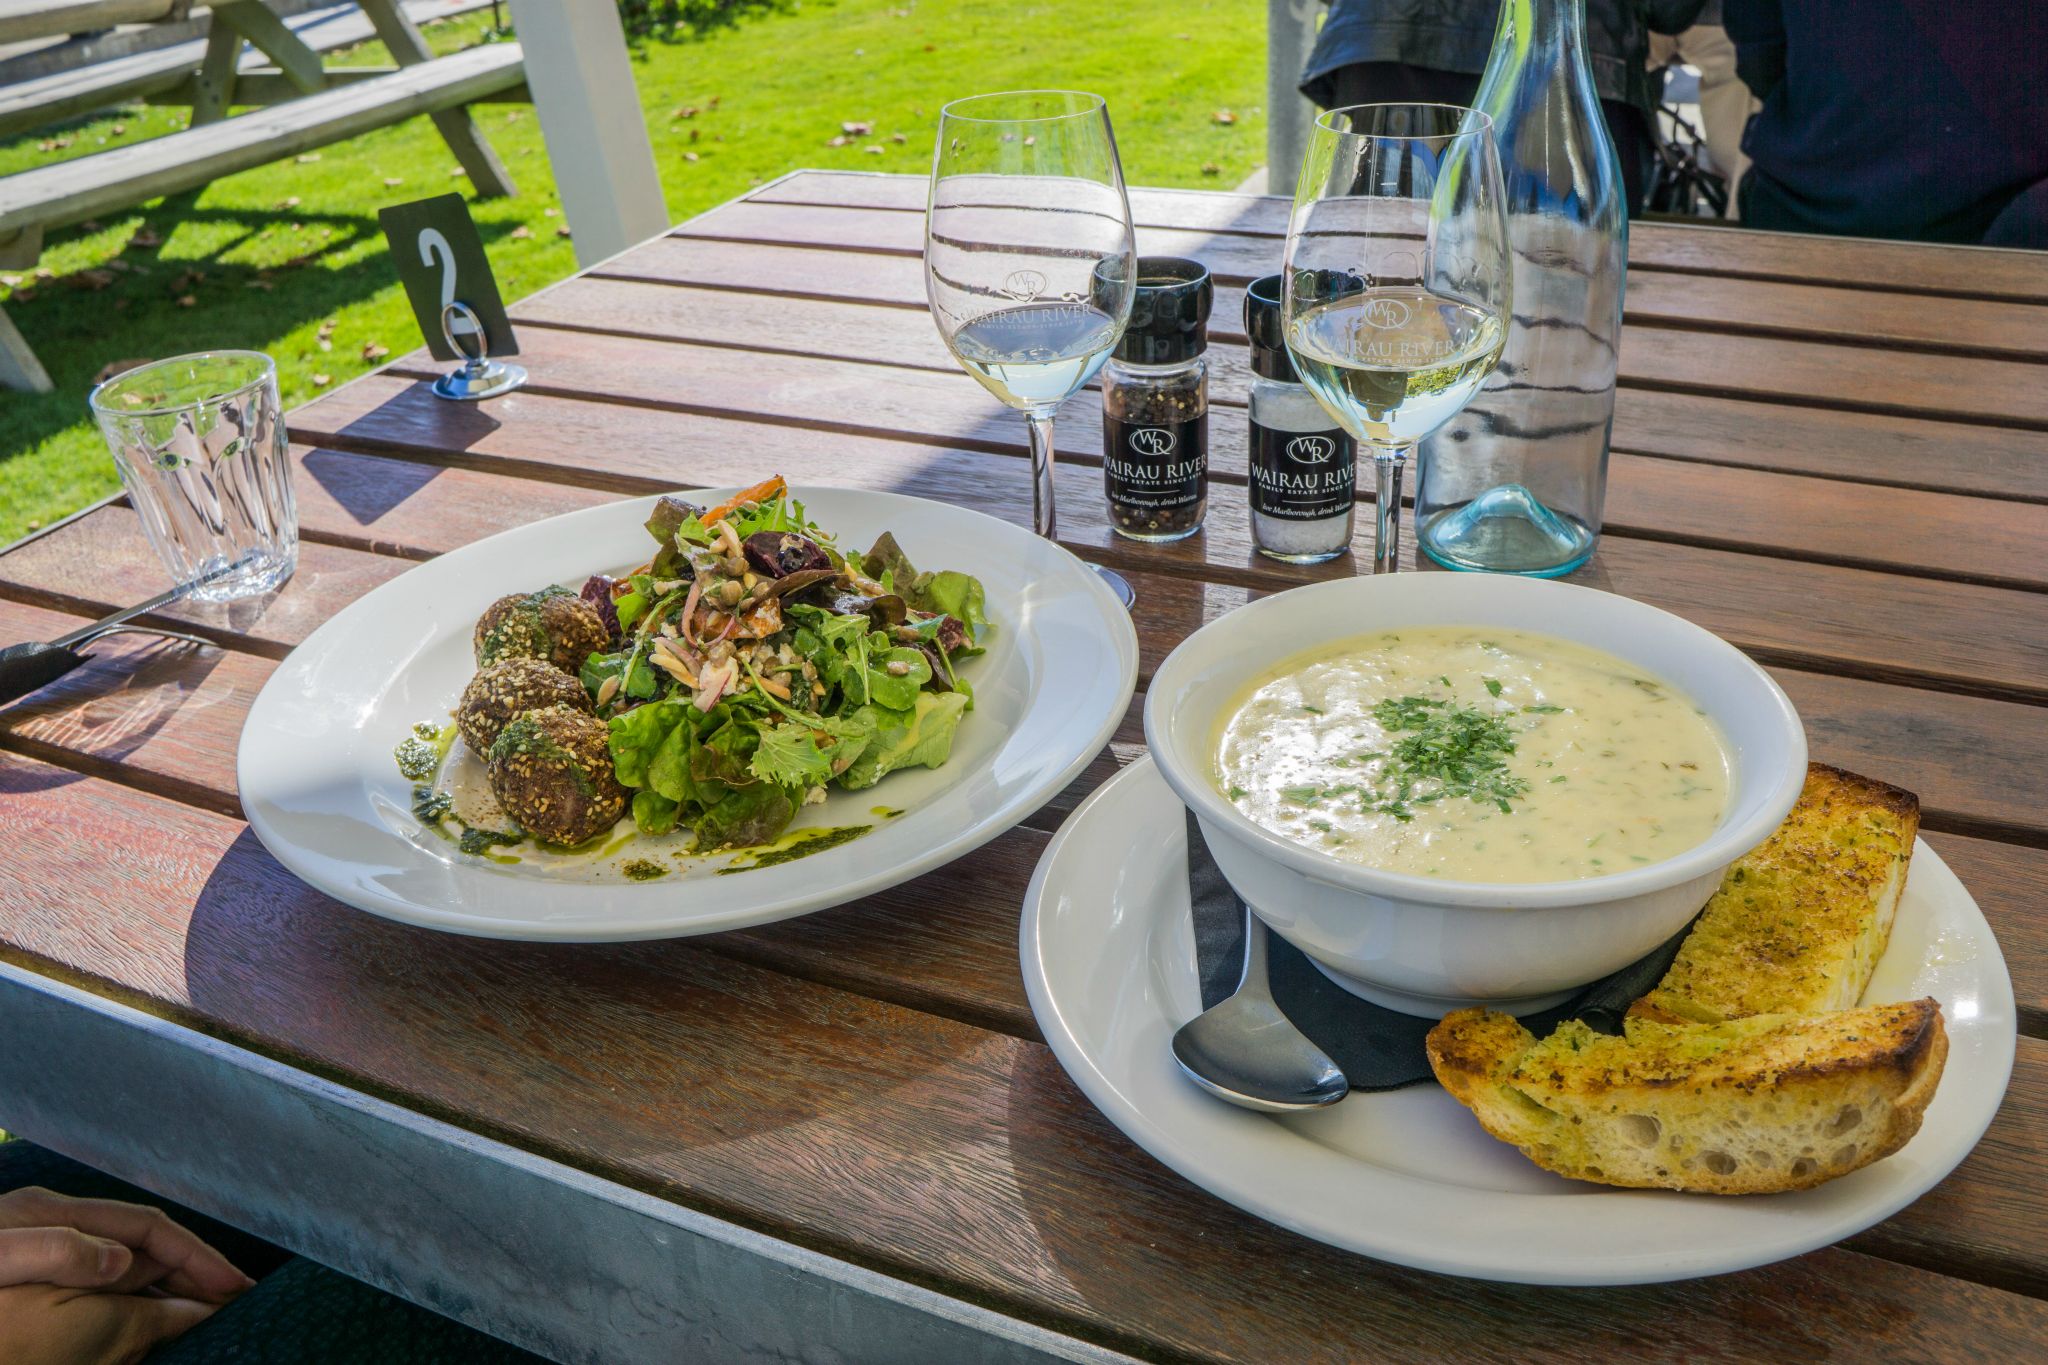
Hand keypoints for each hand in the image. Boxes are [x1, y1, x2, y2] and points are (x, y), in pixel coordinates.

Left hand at [0, 1186, 254, 1364]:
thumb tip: (120, 1260)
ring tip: (208, 1310)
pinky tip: (153, 1315)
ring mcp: (52, 1250)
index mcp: (56, 1213)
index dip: (193, 1255)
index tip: (229, 1285)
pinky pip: (106, 1285)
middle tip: (235, 1300)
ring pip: (128, 1266)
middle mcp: (61, 1226)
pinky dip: (139, 1297)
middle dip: (193, 1271)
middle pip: (145, 1246)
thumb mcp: (1, 1257)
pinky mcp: (41, 1278)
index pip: (146, 1227)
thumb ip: (58, 1251)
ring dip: (170, 1287)